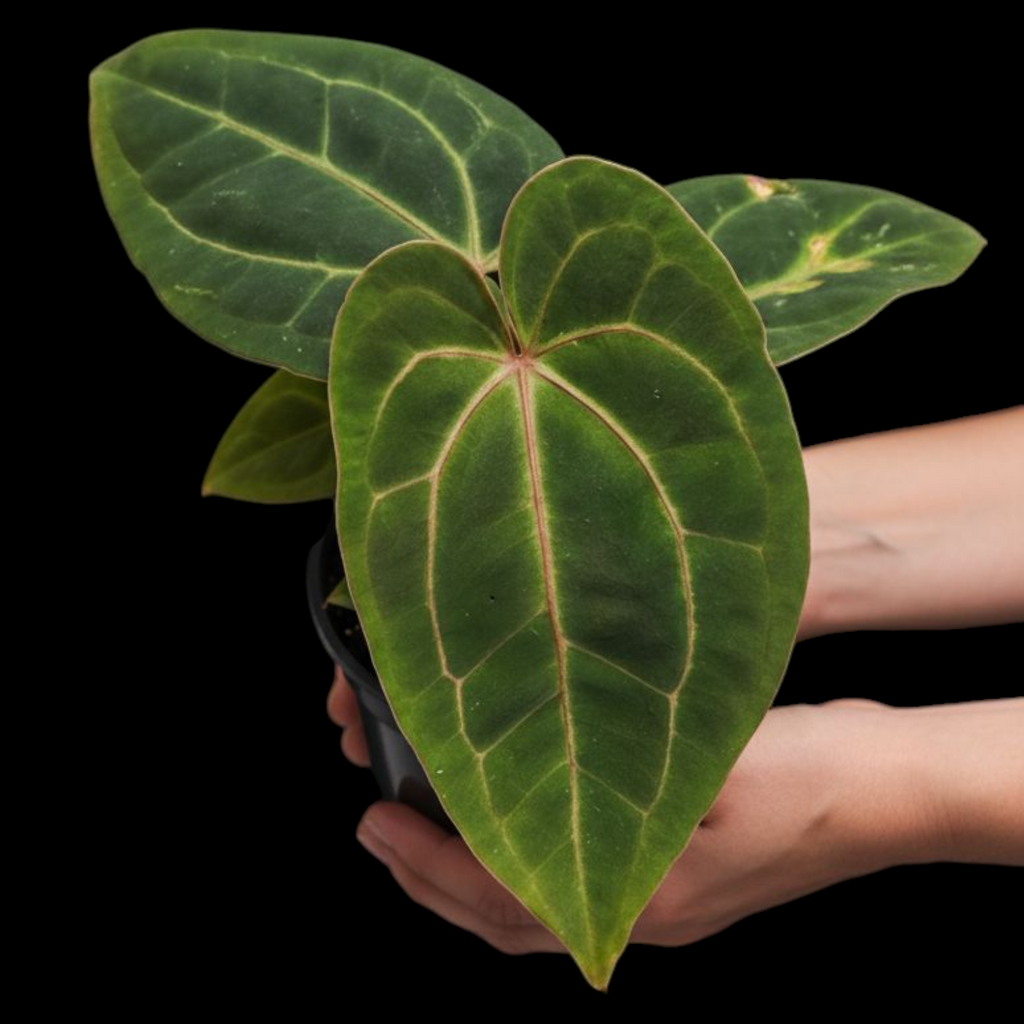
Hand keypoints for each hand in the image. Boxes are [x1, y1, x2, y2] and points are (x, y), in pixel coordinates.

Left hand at [330, 673, 1019, 954]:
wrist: (883, 795)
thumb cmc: (806, 776)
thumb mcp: (707, 760)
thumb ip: (618, 774)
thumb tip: (525, 760)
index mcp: (639, 896)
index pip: (501, 896)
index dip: (427, 861)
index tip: (373, 818)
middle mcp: (641, 916)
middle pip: (507, 919)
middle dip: (429, 879)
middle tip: (376, 826)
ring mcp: (661, 908)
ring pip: (536, 913)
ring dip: (469, 878)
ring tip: (422, 831)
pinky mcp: (680, 886)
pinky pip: (572, 897)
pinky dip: (519, 870)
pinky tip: (510, 828)